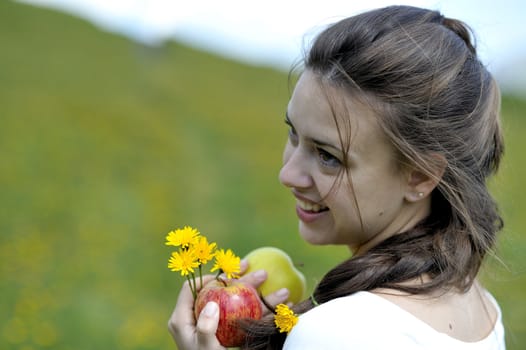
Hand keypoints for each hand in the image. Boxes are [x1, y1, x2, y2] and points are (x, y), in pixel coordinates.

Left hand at [167, 260, 289, 349]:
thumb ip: (204, 329)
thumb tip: (211, 304)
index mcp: (182, 319)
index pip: (192, 287)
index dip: (211, 277)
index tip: (231, 276)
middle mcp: (196, 317)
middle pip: (218, 290)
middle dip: (243, 281)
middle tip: (263, 274)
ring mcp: (212, 324)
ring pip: (234, 301)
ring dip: (257, 295)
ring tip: (283, 292)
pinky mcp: (225, 332)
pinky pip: (243, 315)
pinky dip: (260, 310)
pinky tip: (279, 305)